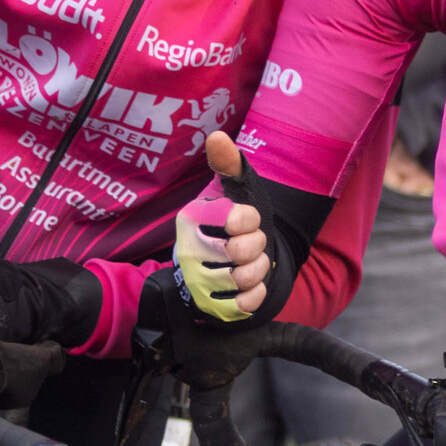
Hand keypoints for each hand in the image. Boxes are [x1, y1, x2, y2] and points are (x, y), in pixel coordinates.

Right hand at [166, 132, 282, 326]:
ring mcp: (195, 283)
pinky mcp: (208, 308)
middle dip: (257, 245)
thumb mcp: (234, 190)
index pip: (238, 218)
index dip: (252, 219)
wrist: (228, 265)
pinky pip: (243, 306)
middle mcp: (187, 252)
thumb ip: (228, 163)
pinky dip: (255, 295)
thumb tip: (217, 136)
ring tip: (249, 263)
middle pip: (241, 251)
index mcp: (191, 219)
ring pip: (243, 279)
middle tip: (250, 244)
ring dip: (257, 269)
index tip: (246, 220)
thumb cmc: (232, 222)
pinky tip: (249, 286)